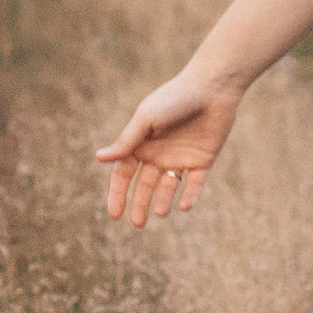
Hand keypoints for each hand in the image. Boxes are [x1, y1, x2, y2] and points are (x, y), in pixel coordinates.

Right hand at [96, 73, 243, 225]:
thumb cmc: (174, 98)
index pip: (124, 174)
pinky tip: (184, 206)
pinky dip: (190, 196)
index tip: (115, 215)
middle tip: (138, 224)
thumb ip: (127, 141)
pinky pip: (195, 183)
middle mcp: (158, 153)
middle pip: (145, 185)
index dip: (118, 194)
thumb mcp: (146, 119)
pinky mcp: (203, 160)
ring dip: (163, 201)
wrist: (211, 88)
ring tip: (160, 213)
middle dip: (140, 204)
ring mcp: (181, 158)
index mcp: (141, 143)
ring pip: (168, 187)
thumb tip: (100, 158)